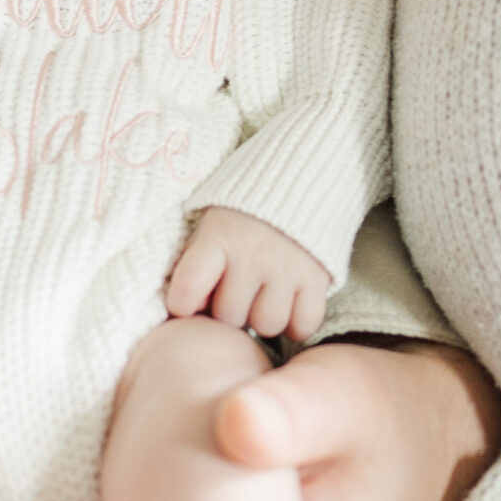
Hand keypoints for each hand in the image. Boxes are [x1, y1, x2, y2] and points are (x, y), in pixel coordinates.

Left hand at [166, 208, 329, 342]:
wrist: (301, 175)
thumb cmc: (245, 210)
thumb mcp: (212, 222)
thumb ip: (197, 262)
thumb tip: (184, 311)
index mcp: (219, 238)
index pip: (187, 290)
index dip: (183, 305)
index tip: (188, 304)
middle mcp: (253, 255)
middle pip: (230, 316)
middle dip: (229, 311)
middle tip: (235, 293)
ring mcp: (288, 267)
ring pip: (267, 325)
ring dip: (263, 318)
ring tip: (263, 297)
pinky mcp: (318, 277)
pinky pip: (304, 325)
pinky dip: (297, 324)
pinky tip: (289, 306)